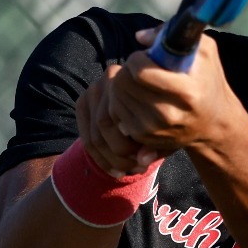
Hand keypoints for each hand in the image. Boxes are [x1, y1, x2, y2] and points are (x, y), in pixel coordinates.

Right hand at [75, 62, 159, 176]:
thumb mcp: (165, 132)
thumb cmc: (162, 120)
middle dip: (120, 154)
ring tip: (129, 171)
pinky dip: (101, 160)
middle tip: (137, 168)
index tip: (146, 163)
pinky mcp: (82, 102)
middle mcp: (110, 76)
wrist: (149, 104)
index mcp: (135, 78)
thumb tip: (142, 161)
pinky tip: (115, 172)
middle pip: (104, 123)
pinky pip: (86, 139)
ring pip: (94, 136)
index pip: (123, 115)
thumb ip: (156, 145)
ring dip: (111, 160)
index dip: (133, 145)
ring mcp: (93, 89)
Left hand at [106, 28, 247, 156]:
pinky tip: (137, 97)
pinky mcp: (143, 137)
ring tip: (139, 82)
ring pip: (116, 96)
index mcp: (186, 92)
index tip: (143, 56)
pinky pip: (116, 111)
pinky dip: (121, 100)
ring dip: (122, 84)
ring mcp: (154, 128)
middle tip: (139, 68)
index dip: (137, 58)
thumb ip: (173, 36)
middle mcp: (168, 114)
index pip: (141, 72)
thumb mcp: (203, 52)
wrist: (213, 123)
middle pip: (124, 83)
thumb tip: (139, 37)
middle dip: (127, 70)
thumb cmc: (208, 81)